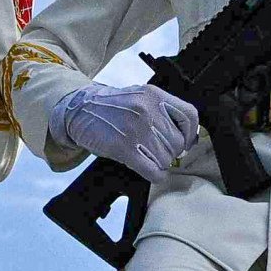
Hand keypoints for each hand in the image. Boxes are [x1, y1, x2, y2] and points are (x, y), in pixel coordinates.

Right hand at [53, 79, 199, 178]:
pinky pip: (153, 170)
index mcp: (154, 95)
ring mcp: (135, 129)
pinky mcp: (123, 147)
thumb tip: (188, 137)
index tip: (184, 142)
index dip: (190, 134)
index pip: (190, 116)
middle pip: (177, 142)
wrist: (80, 109)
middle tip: (157, 151)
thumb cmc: (112, 107)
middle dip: (170, 152)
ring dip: (159, 163)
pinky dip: (155, 175)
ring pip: (166, 159)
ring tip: (147, 157)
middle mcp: (147, 110)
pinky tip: (149, 170)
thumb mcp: (140, 97)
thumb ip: (163, 111)